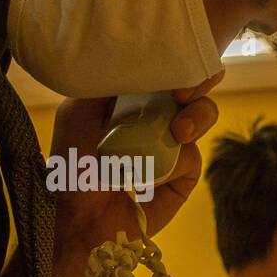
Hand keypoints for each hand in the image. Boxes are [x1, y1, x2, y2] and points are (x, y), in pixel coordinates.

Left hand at [49, 72, 223, 244]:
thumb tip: (140, 55)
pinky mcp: (184, 177)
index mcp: (133, 96)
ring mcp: (174, 146)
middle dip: (199, 81)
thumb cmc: (72, 165)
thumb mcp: (78, 112)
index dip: (177, 59)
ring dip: (196, 117)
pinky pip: (192, 158)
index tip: (172, 63)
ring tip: (178, 134)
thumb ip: (105, 81)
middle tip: (183, 94)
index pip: (167, 68)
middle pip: (196, 85)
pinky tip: (151, 178)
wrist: (78, 220)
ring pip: (204, 115)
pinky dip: (175, 165)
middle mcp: (158, 116)